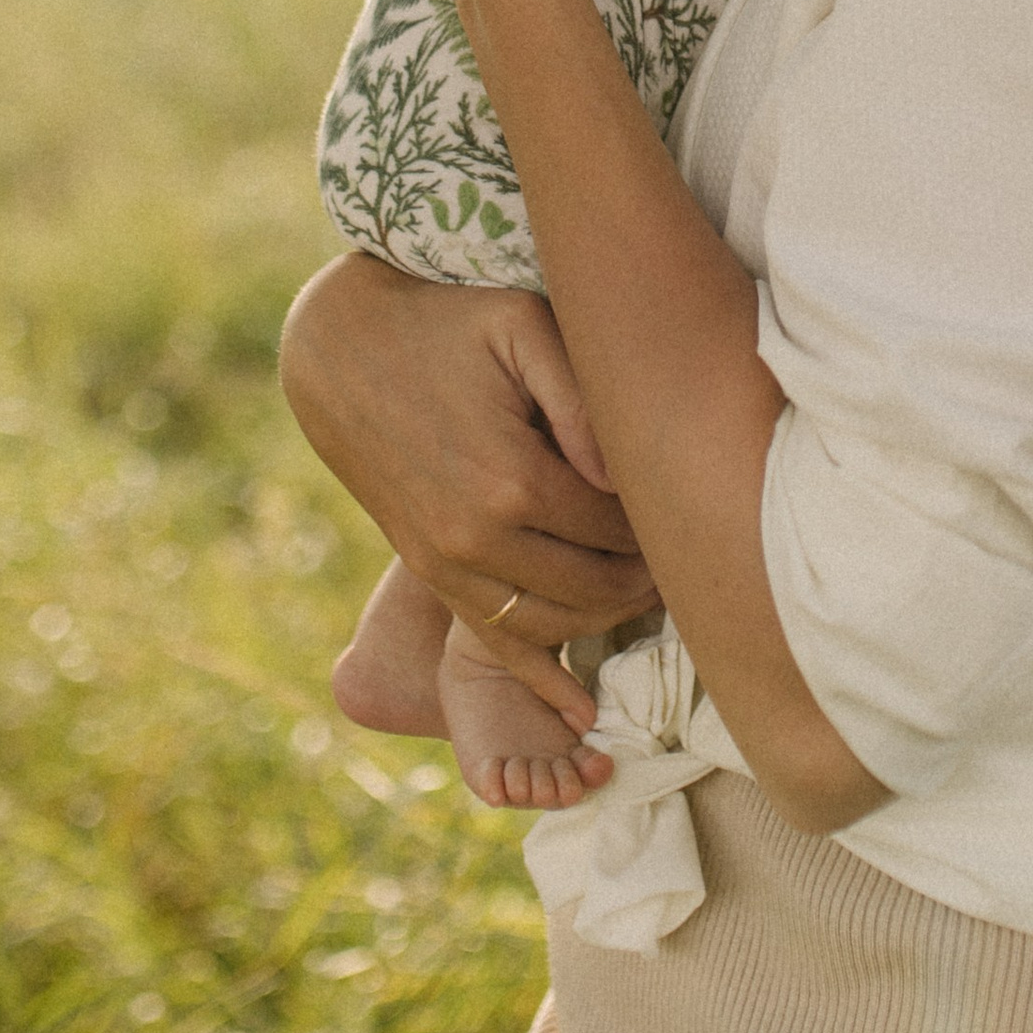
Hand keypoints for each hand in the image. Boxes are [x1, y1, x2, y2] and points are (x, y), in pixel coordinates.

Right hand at [281, 258, 656, 731]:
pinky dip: (541, 679)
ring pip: (552, 623)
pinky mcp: (428, 572)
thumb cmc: (446, 320)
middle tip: (687, 553)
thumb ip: (582, 395)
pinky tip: (580, 712)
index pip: (617, 526)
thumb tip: (627, 474)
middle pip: (593, 583)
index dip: (662, 521)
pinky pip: (491, 642)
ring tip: (653, 590)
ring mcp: (446, 563)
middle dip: (648, 576)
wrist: (340, 349)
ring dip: (610, 618)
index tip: (691, 502)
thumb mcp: (522, 325)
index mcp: (511, 477)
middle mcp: (476, 536)